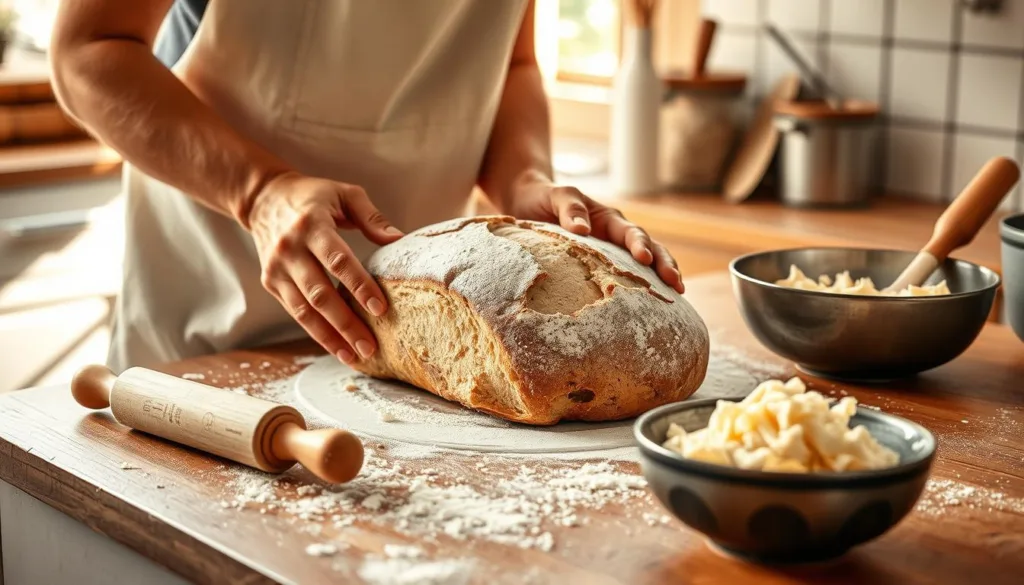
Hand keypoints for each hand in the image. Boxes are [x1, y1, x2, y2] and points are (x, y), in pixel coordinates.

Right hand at [247, 171, 403, 363]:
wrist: (263, 198)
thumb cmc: (312, 196)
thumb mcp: (344, 194)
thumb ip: (372, 217)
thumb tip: (399, 240)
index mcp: (311, 225)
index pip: (338, 261)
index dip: (359, 286)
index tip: (380, 308)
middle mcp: (290, 249)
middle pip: (320, 293)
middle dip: (346, 323)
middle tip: (370, 346)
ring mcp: (277, 268)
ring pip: (304, 311)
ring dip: (330, 337)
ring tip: (355, 355)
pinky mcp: (271, 282)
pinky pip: (295, 313)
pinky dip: (316, 333)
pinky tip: (336, 347)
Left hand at [505, 173, 683, 293]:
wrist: (529, 204)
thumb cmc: (544, 199)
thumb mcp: (556, 196)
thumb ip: (569, 207)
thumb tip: (584, 229)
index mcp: (607, 219)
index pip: (630, 233)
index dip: (639, 245)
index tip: (645, 260)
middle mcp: (615, 237)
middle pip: (649, 249)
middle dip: (664, 265)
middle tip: (676, 284)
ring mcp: (611, 254)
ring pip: (643, 266)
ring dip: (660, 279)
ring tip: (676, 295)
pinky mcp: (601, 269)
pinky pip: (623, 280)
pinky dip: (639, 291)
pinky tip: (649, 309)